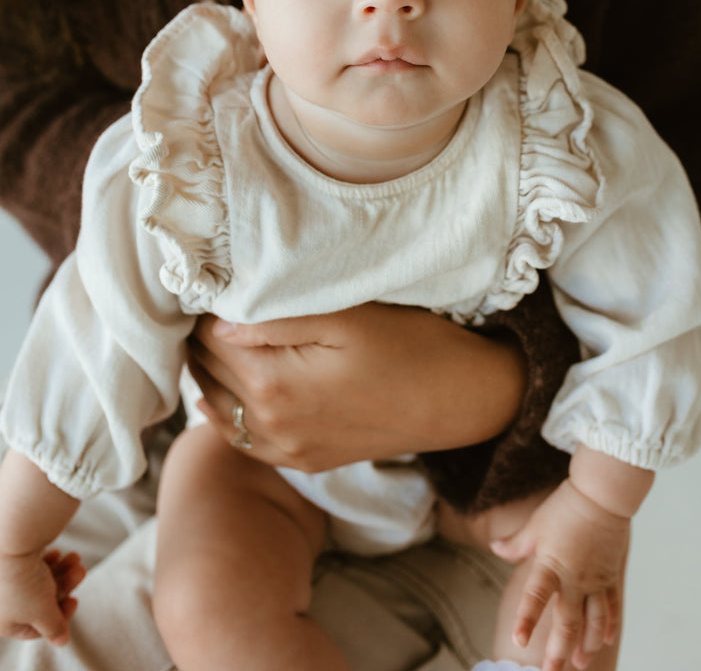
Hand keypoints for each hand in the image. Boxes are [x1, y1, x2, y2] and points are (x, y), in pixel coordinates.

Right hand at [0, 548, 85, 644]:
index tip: (75, 600)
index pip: (33, 628)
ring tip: (76, 557)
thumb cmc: (24, 582)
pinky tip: (59, 553)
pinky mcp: (8, 561)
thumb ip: (53, 628)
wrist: (12, 540)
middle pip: (38, 601)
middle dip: (63, 585)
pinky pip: (30, 566)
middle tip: (81, 571)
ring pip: (37, 582)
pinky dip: (48, 562)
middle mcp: (0, 602)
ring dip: (61, 571)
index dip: (58, 617)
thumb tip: (62, 641)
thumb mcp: (43, 612)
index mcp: (2, 620)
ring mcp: (3, 580)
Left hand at [187, 303, 525, 471]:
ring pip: (217, 406)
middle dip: (202, 336)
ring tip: (216, 335)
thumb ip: (277, 321)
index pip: (208, 338)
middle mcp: (271, 424)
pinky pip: (242, 440)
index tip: (214, 281)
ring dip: (210, 370)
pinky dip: (226, 411)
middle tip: (211, 301)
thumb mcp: (347, 317)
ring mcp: (286, 449)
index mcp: (275, 384)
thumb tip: (218, 323)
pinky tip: (227, 389)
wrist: (458, 400)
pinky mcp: (302, 460)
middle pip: (207, 371)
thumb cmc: (410, 345)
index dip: (206, 305)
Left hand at [490, 479, 627, 670]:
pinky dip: (608, 627)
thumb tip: (495, 548)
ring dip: (586, 646)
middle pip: (567, 622)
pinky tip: (604, 642)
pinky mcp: (610, 577)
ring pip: (592, 622)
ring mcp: (595, 580)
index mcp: (551, 565)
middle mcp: (574, 578)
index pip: (535, 597)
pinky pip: (611, 608)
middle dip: (559, 651)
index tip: (518, 640)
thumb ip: (516, 544)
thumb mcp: (535, 525)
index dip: (526, 619)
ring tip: (580, 665)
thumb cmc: (565, 507)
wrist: (602, 496)